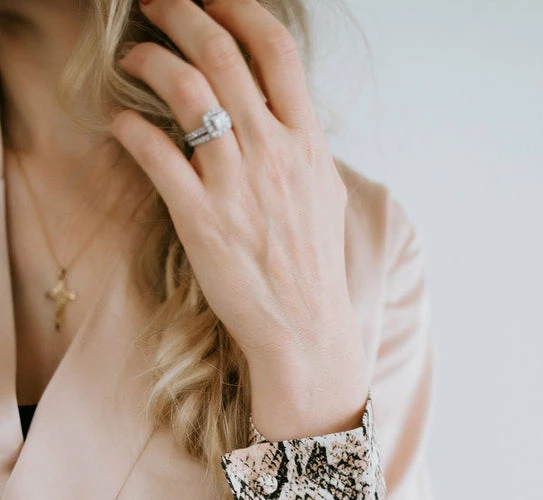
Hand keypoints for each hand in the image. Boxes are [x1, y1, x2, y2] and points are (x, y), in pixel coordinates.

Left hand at [110, 0, 368, 440]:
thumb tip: (283, 114)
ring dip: (150, 59)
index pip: (275, 50)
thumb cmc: (312, 266)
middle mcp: (273, 154)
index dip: (239, 9)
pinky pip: (155, 153)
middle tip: (155, 4)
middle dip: (181, 13)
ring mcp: (236, 185)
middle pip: (222, 54)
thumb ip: (302, 146)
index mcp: (306, 143)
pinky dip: (131, 126)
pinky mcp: (200, 219)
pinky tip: (123, 121)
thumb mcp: (323, 194)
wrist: (303, 327)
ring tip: (134, 56)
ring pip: (186, 90)